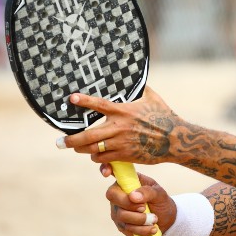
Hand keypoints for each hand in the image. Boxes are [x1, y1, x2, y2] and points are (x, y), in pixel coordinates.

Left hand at [57, 86, 182, 164]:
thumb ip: (141, 89)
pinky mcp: (125, 155)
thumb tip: (136, 76)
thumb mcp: (153, 98)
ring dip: (82, 149)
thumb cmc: (165, 116)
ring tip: (76, 148)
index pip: (99, 105)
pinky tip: (96, 156)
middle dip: (71, 140)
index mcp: (124, 111)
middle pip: (87, 135)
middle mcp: (119, 127)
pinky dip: (97, 158)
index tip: (71, 99)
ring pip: (93, 149)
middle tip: (60, 142)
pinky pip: (104, 159)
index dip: (84, 101)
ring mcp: (121, 143)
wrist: (175, 139)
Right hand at [101, 165, 175, 235]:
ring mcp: (117, 210)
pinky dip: (141, 230)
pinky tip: (152, 228)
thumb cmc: (160, 200)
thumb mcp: (158, 192)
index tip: (107, 173)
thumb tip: (133, 196)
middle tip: (144, 207)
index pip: (112, 171)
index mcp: (127, 181)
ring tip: (154, 219)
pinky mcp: (121, 225)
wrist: (166, 218)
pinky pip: (127, 228)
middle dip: (130, 204)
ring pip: (121, 216)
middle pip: (112, 197)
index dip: (105, 168)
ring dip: (140, 219)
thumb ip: (147, 191)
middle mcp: (118, 194)